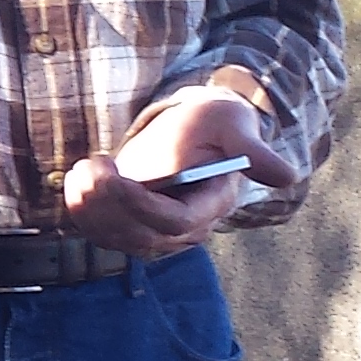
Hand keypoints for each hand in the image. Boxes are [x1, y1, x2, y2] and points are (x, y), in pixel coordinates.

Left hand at [59, 84, 301, 259]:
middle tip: (87, 167)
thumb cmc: (217, 124)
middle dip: (107, 204)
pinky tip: (74, 180)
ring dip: (88, 209)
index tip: (115, 176)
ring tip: (79, 170)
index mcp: (211, 205)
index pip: (173, 221)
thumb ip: (254, 152)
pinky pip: (101, 231)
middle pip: (139, 234)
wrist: (199, 130)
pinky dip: (81, 212)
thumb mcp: (234, 125)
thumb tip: (286, 176)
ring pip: (116, 236)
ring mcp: (155, 231)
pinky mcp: (131, 225)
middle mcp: (183, 229)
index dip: (141, 204)